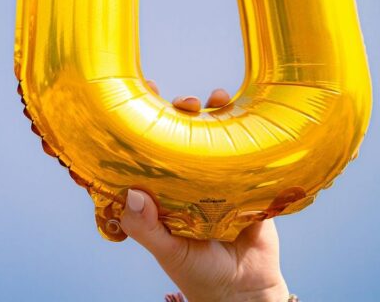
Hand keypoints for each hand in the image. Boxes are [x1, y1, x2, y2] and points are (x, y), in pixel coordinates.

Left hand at [120, 83, 288, 301]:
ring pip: (207, 132)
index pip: (143, 151)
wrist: (246, 289)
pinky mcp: (247, 177)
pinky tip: (229, 105)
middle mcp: (185, 176)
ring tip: (205, 102)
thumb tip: (133, 195)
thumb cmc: (198, 272)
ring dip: (205, 109)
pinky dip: (238, 120)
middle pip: (176, 132)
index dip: (136, 125)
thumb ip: (145, 228)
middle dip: (173, 109)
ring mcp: (215, 174)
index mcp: (161, 190)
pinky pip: (243, 144)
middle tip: (175, 101)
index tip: (131, 98)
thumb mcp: (166, 251)